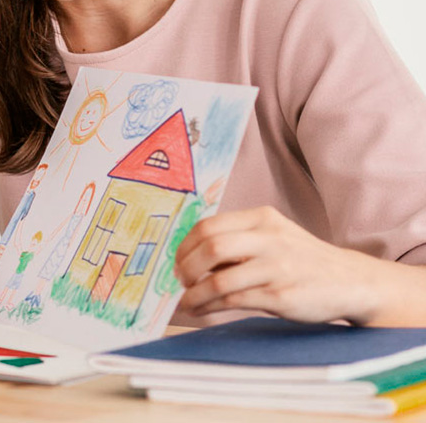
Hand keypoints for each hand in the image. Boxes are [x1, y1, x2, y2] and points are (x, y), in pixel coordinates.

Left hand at [175, 206, 383, 323]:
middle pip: (210, 247)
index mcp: (262, 219)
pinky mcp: (281, 295)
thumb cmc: (302, 260)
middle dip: (186, 268)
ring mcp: (277, 267)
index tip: (177, 261)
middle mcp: (270, 239)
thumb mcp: (273, 237)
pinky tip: (203, 310)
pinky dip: (210, 306)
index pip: (208, 226)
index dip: (185, 246)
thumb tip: (188, 258)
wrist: (351, 281)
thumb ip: (238, 241)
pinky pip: (233, 301)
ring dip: (194, 294)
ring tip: (186, 302)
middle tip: (180, 281)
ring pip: (218, 279)